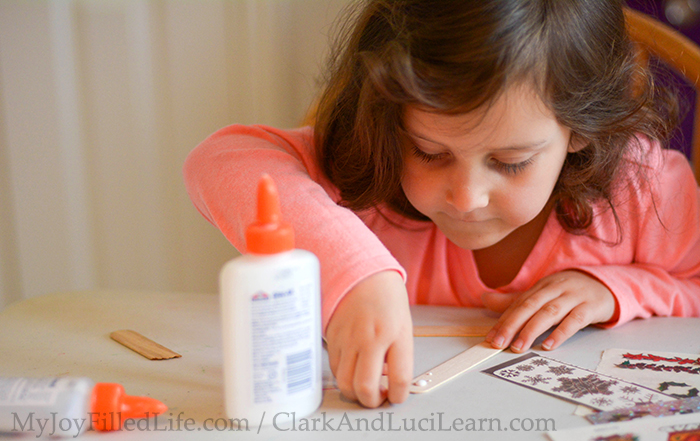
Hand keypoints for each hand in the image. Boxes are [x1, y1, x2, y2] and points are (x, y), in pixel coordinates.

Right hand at [325, 271, 412, 407]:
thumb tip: (389, 381)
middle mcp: (369, 338)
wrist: (360, 274)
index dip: (398, 396)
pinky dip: (344, 376)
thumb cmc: (385, 297)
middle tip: (378, 397)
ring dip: (356, 392)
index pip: (399, 378)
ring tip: (365, 387)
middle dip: (372, 401)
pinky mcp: (332, 338)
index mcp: (394, 333)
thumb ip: (399, 355)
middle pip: (365, 387)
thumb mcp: (403, 326)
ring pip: (345, 383)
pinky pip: (334, 369)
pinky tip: (353, 369)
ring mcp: (347, 339)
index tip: (397, 397)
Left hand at [482, 270, 615, 352]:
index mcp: (541, 286)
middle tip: (498, 343)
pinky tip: (548, 345)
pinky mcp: (591, 307)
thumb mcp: (542, 294)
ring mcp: (574, 297)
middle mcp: (556, 289)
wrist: (605, 285)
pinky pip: (575, 320)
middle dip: (512, 325)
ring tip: (519, 347)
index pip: (519, 304)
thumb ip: (515, 301)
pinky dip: (561, 333)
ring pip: (550, 313)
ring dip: (532, 330)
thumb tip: (485, 300)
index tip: (490, 338)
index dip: (503, 320)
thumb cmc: (568, 293)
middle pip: (530, 306)